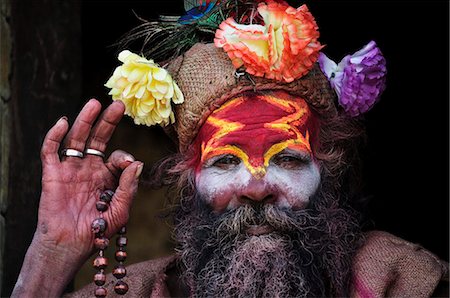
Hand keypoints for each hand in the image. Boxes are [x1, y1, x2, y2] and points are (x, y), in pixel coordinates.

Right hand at [36, 99, 141, 262]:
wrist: (71, 245)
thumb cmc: (98, 229)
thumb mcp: (121, 209)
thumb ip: (129, 186)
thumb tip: (137, 162)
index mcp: (107, 176)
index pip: (117, 156)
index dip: (123, 156)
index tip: (128, 163)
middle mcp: (89, 168)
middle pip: (98, 139)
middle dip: (107, 121)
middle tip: (117, 104)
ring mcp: (71, 169)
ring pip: (76, 139)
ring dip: (84, 121)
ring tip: (94, 104)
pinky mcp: (52, 173)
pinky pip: (51, 151)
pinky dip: (54, 136)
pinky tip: (63, 122)